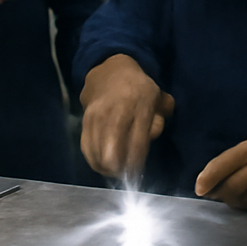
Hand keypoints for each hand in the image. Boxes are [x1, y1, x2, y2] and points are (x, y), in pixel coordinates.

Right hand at [79, 55, 173, 178]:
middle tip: (125, 173)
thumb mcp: (158, 98)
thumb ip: (161, 117)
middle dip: (119, 170)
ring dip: (106, 168)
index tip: (138, 172)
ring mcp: (97, 117)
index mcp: (139, 106)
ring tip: (114, 170)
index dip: (136, 164)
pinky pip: (86, 148)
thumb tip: (153, 135)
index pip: (137, 145)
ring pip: (98, 154)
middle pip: (112, 155)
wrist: (109, 72)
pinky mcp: (84, 121)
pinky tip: (102, 163)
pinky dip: (94, 159)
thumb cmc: (139, 89)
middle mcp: (116, 112)